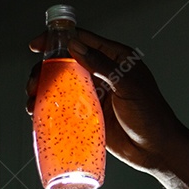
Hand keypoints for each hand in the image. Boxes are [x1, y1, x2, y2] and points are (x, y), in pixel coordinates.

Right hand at [26, 29, 184, 173]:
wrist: (157, 149)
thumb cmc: (151, 116)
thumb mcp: (128, 86)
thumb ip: (101, 65)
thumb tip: (74, 46)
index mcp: (116, 59)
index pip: (82, 40)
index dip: (57, 39)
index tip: (36, 45)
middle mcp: (103, 73)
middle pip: (65, 63)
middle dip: (44, 70)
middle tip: (33, 83)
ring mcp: (95, 94)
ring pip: (61, 84)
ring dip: (42, 89)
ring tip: (31, 101)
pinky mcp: (89, 114)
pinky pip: (64, 105)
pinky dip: (49, 107)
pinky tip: (37, 112)